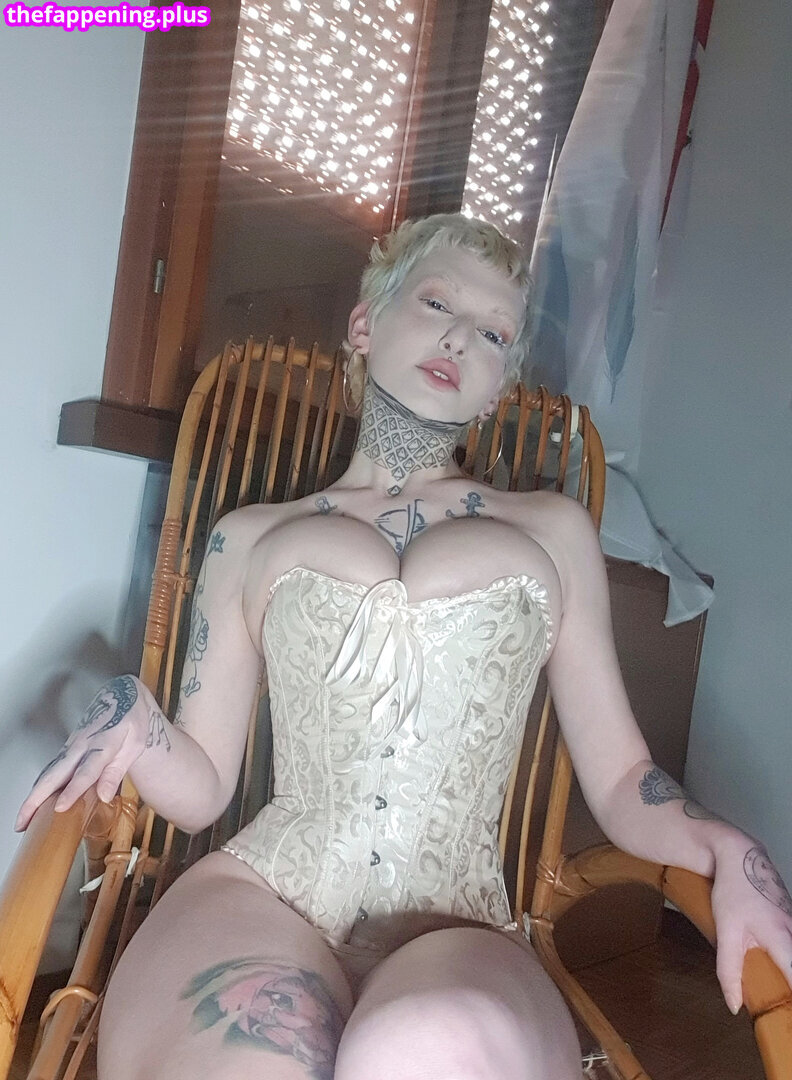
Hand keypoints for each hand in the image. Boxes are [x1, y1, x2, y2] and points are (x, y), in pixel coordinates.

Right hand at [15, 674, 167, 830]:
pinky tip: (32, 803)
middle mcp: (81, 746)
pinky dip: (39, 787)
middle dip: (36, 799)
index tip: (59, 807)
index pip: (85, 771)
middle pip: (55, 774)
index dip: (73, 790)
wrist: (120, 695)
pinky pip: (51, 769)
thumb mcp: (135, 743)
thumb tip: (105, 796)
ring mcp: (71, 746)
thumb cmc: (131, 720)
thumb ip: (117, 770)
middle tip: (22, 822)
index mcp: (102, 744)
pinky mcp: (67, 748)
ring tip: (21, 820)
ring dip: (33, 796)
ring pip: (48, 773)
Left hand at [710, 835, 791, 1012]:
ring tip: (780, 990)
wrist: (738, 854)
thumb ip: (728, 969)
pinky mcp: (790, 918)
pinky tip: (779, 966)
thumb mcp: (725, 931)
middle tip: (782, 1005)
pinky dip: (787, 955)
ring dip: (788, 966)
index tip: (789, 1015)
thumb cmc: (732, 890)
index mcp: (780, 937)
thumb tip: (734, 1005)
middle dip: (790, 979)